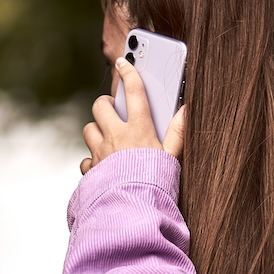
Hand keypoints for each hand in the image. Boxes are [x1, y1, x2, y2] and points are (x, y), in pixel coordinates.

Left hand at [80, 56, 185, 174]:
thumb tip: (186, 110)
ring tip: (107, 136)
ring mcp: (101, 153)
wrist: (132, 211)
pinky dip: (92, 160)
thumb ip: (178, 133)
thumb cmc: (155, 184)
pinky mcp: (92, 170)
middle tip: (112, 108)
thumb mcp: (172, 158)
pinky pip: (86, 160)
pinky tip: (102, 166)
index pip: (134, 92)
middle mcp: (116, 137)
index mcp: (139, 130)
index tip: (124, 62)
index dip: (129, 72)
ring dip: (96, 130)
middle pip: (100, 106)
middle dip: (105, 104)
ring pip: (89, 129)